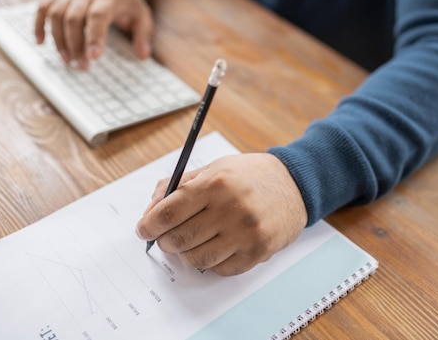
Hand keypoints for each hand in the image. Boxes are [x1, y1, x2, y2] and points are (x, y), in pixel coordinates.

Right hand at [34, 0, 152, 69]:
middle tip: (82, 66)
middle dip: (75, 45)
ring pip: (56, 14)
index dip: (94, 37)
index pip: (98, 16)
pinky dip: (38, 25)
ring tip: (67, 60)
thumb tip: (143, 56)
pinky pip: (43, 8)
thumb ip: (143, 35)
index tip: (94, 57)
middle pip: (73, 18)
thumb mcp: (141, 13)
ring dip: (58, 40)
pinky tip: (41, 42)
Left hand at [136, 153, 307, 275]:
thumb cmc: (250, 175)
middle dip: (165, 241)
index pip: (169, 212)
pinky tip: (216, 247)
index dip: (149, 225)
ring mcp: (246, 233)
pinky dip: (212, 262)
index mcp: (215, 184)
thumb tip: (151, 211)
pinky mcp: (258, 252)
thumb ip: (178, 186)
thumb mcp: (214, 168)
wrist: (294, 184)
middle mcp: (230, 209)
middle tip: (166, 237)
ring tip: (191, 243)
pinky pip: (221, 269)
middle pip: (179, 239)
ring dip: (187, 254)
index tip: (143, 230)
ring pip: (197, 259)